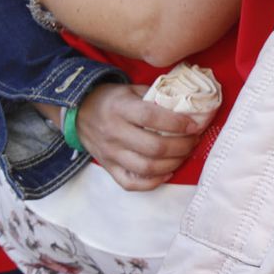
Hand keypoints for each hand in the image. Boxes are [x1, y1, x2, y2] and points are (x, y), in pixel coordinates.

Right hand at [76, 84, 206, 191]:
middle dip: (181, 146)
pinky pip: (131, 183)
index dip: (177, 123)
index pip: (151, 118)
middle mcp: (114, 133)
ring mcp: (110, 154)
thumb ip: (156, 96)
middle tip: (194, 141)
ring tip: (185, 154)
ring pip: (146, 167)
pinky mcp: (108, 168)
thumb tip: (187, 105)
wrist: (79, 112)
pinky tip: (167, 172)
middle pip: (153, 147)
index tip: (194, 125)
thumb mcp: (132, 89)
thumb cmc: (112, 99)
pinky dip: (152, 182)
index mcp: (121, 109)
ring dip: (173, 164)